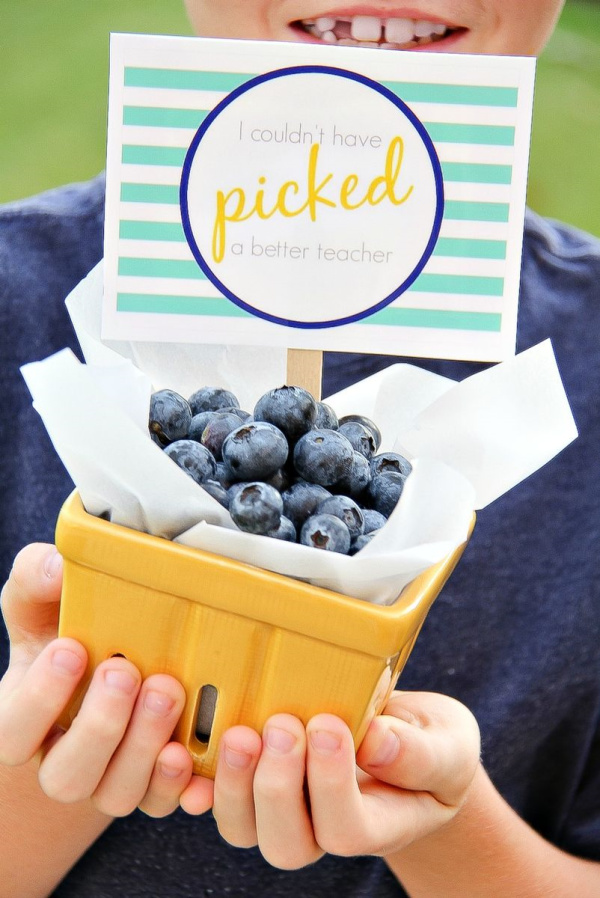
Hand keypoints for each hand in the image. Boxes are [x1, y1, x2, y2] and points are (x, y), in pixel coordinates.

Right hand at [0, 543, 196, 817]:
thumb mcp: (44, 603)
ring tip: (166, 691)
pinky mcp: (153, 788)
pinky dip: (183, 785)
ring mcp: (110, 781)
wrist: (113, 666)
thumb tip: (57, 567)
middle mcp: (64, 762)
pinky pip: (165, 802)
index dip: (39, 700)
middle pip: (67, 774)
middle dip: (100, 725)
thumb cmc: (70, 632)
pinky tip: (196, 756)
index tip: (71, 648)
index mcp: (25, 722)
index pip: (14, 732)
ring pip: (117, 793)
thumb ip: (38, 580)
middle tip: (126, 671)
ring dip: (143, 747)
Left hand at [181, 691, 479, 868]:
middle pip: (287, 843)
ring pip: (244, 829)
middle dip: (277, 787)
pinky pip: (215, 799)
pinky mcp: (256, 785)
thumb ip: (420, 752)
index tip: (329, 725)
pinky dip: (198, 780)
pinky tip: (189, 750)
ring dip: (235, 784)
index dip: (330, 786)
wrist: (408, 744)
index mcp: (378, 823)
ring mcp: (286, 812)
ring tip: (242, 731)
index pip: (347, 829)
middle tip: (282, 725)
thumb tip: (374, 742)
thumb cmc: (431, 744)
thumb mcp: (447, 743)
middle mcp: (325, 829)